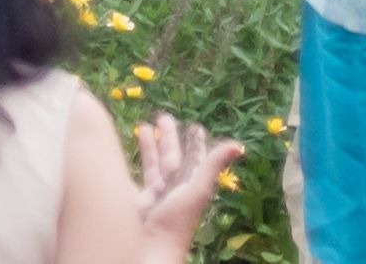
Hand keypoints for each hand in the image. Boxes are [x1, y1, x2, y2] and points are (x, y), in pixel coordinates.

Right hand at [133, 114, 237, 244]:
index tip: (195, 127)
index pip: (194, 157)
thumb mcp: (198, 189)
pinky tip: (127, 157)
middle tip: (163, 116)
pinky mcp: (136, 201)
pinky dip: (131, 164)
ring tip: (144, 126)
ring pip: (152, 164)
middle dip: (168, 137)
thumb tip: (239, 145)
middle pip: (171, 156)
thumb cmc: (177, 221)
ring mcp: (154, 194)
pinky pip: (134, 177)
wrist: (150, 248)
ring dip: (149, 146)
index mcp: (190, 182)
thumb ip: (214, 165)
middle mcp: (173, 187)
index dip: (195, 143)